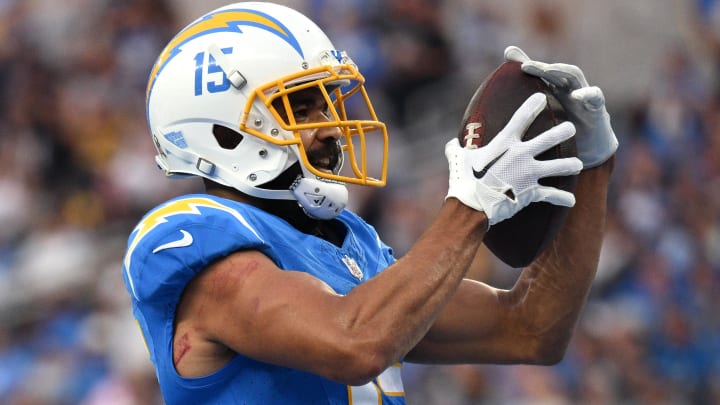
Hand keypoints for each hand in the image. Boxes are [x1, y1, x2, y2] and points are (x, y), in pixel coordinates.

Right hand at [445, 93, 582, 225]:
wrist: (473, 206)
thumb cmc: (464, 181)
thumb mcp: (458, 160)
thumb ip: (456, 149)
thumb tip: (451, 144)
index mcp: (504, 143)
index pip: (521, 118)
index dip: (532, 105)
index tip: (542, 97)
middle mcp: (521, 155)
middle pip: (549, 139)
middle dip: (563, 132)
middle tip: (572, 128)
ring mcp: (529, 174)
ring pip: (558, 166)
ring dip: (570, 165)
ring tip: (578, 164)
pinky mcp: (532, 192)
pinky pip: (552, 195)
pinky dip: (562, 198)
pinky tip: (571, 201)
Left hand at [504, 46, 618, 168]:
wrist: (590, 150)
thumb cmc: (565, 127)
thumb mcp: (545, 115)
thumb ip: (528, 100)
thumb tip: (509, 80)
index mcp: (556, 91)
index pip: (544, 73)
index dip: (532, 67)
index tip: (517, 66)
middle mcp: (570, 89)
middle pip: (556, 71)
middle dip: (542, 66)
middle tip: (526, 66)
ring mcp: (584, 97)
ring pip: (576, 76)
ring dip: (562, 71)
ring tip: (548, 70)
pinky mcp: (598, 109)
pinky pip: (596, 97)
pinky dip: (588, 94)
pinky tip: (577, 95)